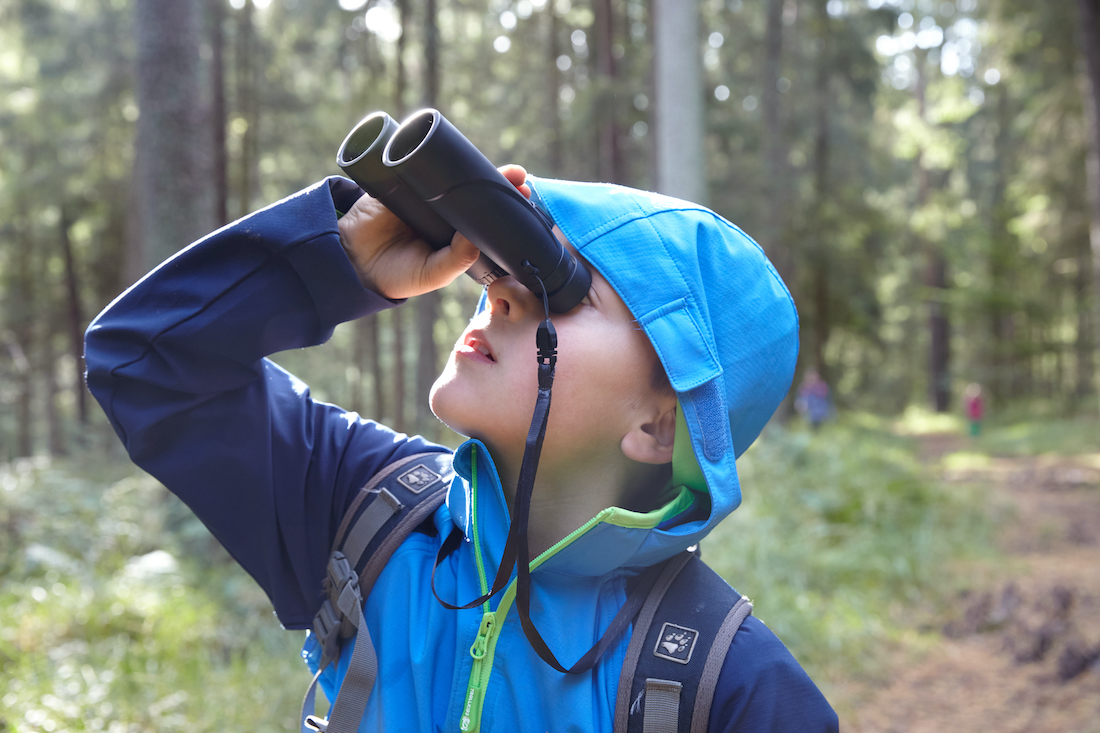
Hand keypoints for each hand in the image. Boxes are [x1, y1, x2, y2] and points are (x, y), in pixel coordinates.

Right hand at [338, 164, 530, 299]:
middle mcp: (442, 213)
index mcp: (454, 235)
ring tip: (504, 170)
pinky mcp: (403, 183)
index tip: (525, 201)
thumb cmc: (396, 274)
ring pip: (454, 177)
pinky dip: (440, 160)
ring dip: (479, 168)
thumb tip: (477, 238)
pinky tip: (460, 158)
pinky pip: (422, 167)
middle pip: (475, 192)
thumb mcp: (433, 273)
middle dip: (498, 183)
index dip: (504, 209)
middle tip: (519, 177)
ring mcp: (424, 196)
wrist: (353, 262)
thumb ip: (457, 259)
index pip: (484, 218)